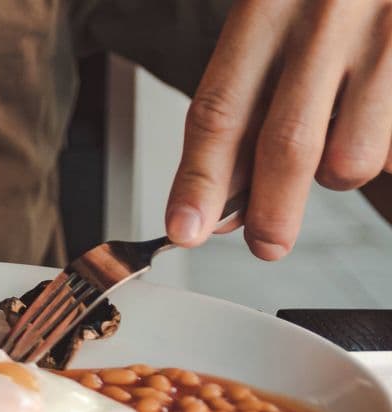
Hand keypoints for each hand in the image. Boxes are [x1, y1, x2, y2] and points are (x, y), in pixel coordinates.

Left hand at [166, 0, 391, 258]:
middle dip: (271, 212)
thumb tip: (227, 198)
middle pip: (287, 144)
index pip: (221, 108)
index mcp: (269, 2)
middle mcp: (330, 12)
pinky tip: (379, 113)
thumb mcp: (278, 16)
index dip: (199, 180)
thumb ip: (251, 100)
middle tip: (266, 243)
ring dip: (339, 173)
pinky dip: (385, 149)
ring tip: (340, 141)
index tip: (185, 228)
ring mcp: (391, 29)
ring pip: (353, 155)